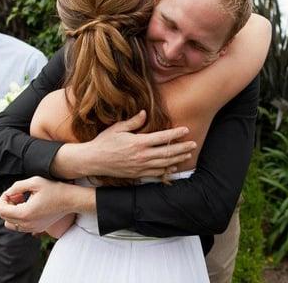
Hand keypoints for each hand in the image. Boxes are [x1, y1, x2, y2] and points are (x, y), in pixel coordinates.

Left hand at [0, 177, 91, 233]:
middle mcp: (27, 224)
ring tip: (23, 201)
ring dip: (13, 212)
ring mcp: (33, 229)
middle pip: (5, 218)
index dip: (3, 198)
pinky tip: (29, 206)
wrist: (71, 200)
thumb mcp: (34, 182)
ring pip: (11, 224)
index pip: (2, 210)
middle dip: (7, 205)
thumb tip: (8, 193)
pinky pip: (21, 226)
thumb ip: (16, 186)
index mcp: (25, 214)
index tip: (12, 191)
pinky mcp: (38, 229)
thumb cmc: (54, 189)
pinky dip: (20, 217)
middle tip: (18, 195)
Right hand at [54, 110, 195, 178]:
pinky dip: (166, 169)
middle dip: (182, 147)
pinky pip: (156, 173)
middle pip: (167, 152)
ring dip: (177, 159)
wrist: (94, 160)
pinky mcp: (137, 174)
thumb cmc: (104, 142)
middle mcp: (142, 156)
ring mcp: (140, 166)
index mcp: (138, 142)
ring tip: (188, 154)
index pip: (162, 137)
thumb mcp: (118, 128)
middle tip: (193, 144)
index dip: (175, 133)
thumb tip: (144, 113)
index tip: (185, 130)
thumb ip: (133, 122)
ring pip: (164, 163)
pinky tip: (173, 166)